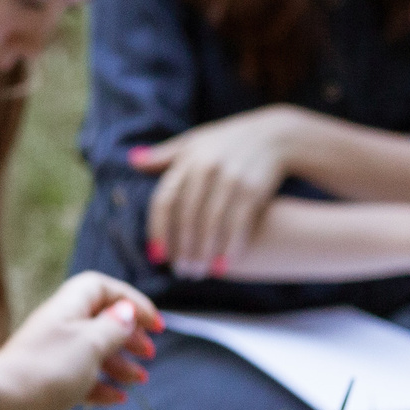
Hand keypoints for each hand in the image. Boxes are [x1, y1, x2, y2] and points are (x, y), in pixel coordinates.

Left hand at [0, 274, 161, 409]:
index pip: (100, 288)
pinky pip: (79, 380)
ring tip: (140, 379)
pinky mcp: (46, 386)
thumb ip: (113, 327)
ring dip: (118, 363)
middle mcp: (57, 328)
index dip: (130, 300)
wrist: (1, 408)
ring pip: (91, 353)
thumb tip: (125, 311)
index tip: (154, 324)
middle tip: (148, 352)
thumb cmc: (48, 370)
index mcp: (67, 308)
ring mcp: (51, 358)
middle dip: (127, 334)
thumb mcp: (91, 343)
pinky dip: (101, 386)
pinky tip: (118, 397)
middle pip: (98, 320)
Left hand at [132, 108, 299, 277]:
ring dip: (204, 252)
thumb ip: (165, 155)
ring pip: (212, 223)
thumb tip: (133, 161)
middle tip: (181, 272)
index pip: (165, 200)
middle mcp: (207, 169)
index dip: (158, 230)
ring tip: (199, 273)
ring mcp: (232, 178)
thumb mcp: (195, 141)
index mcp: (188, 160)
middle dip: (183, 248)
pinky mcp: (254, 189)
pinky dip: (230, 246)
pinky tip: (225, 265)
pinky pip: (239, 223)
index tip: (156, 256)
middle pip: (187, 216)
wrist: (276, 135)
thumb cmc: (228, 142)